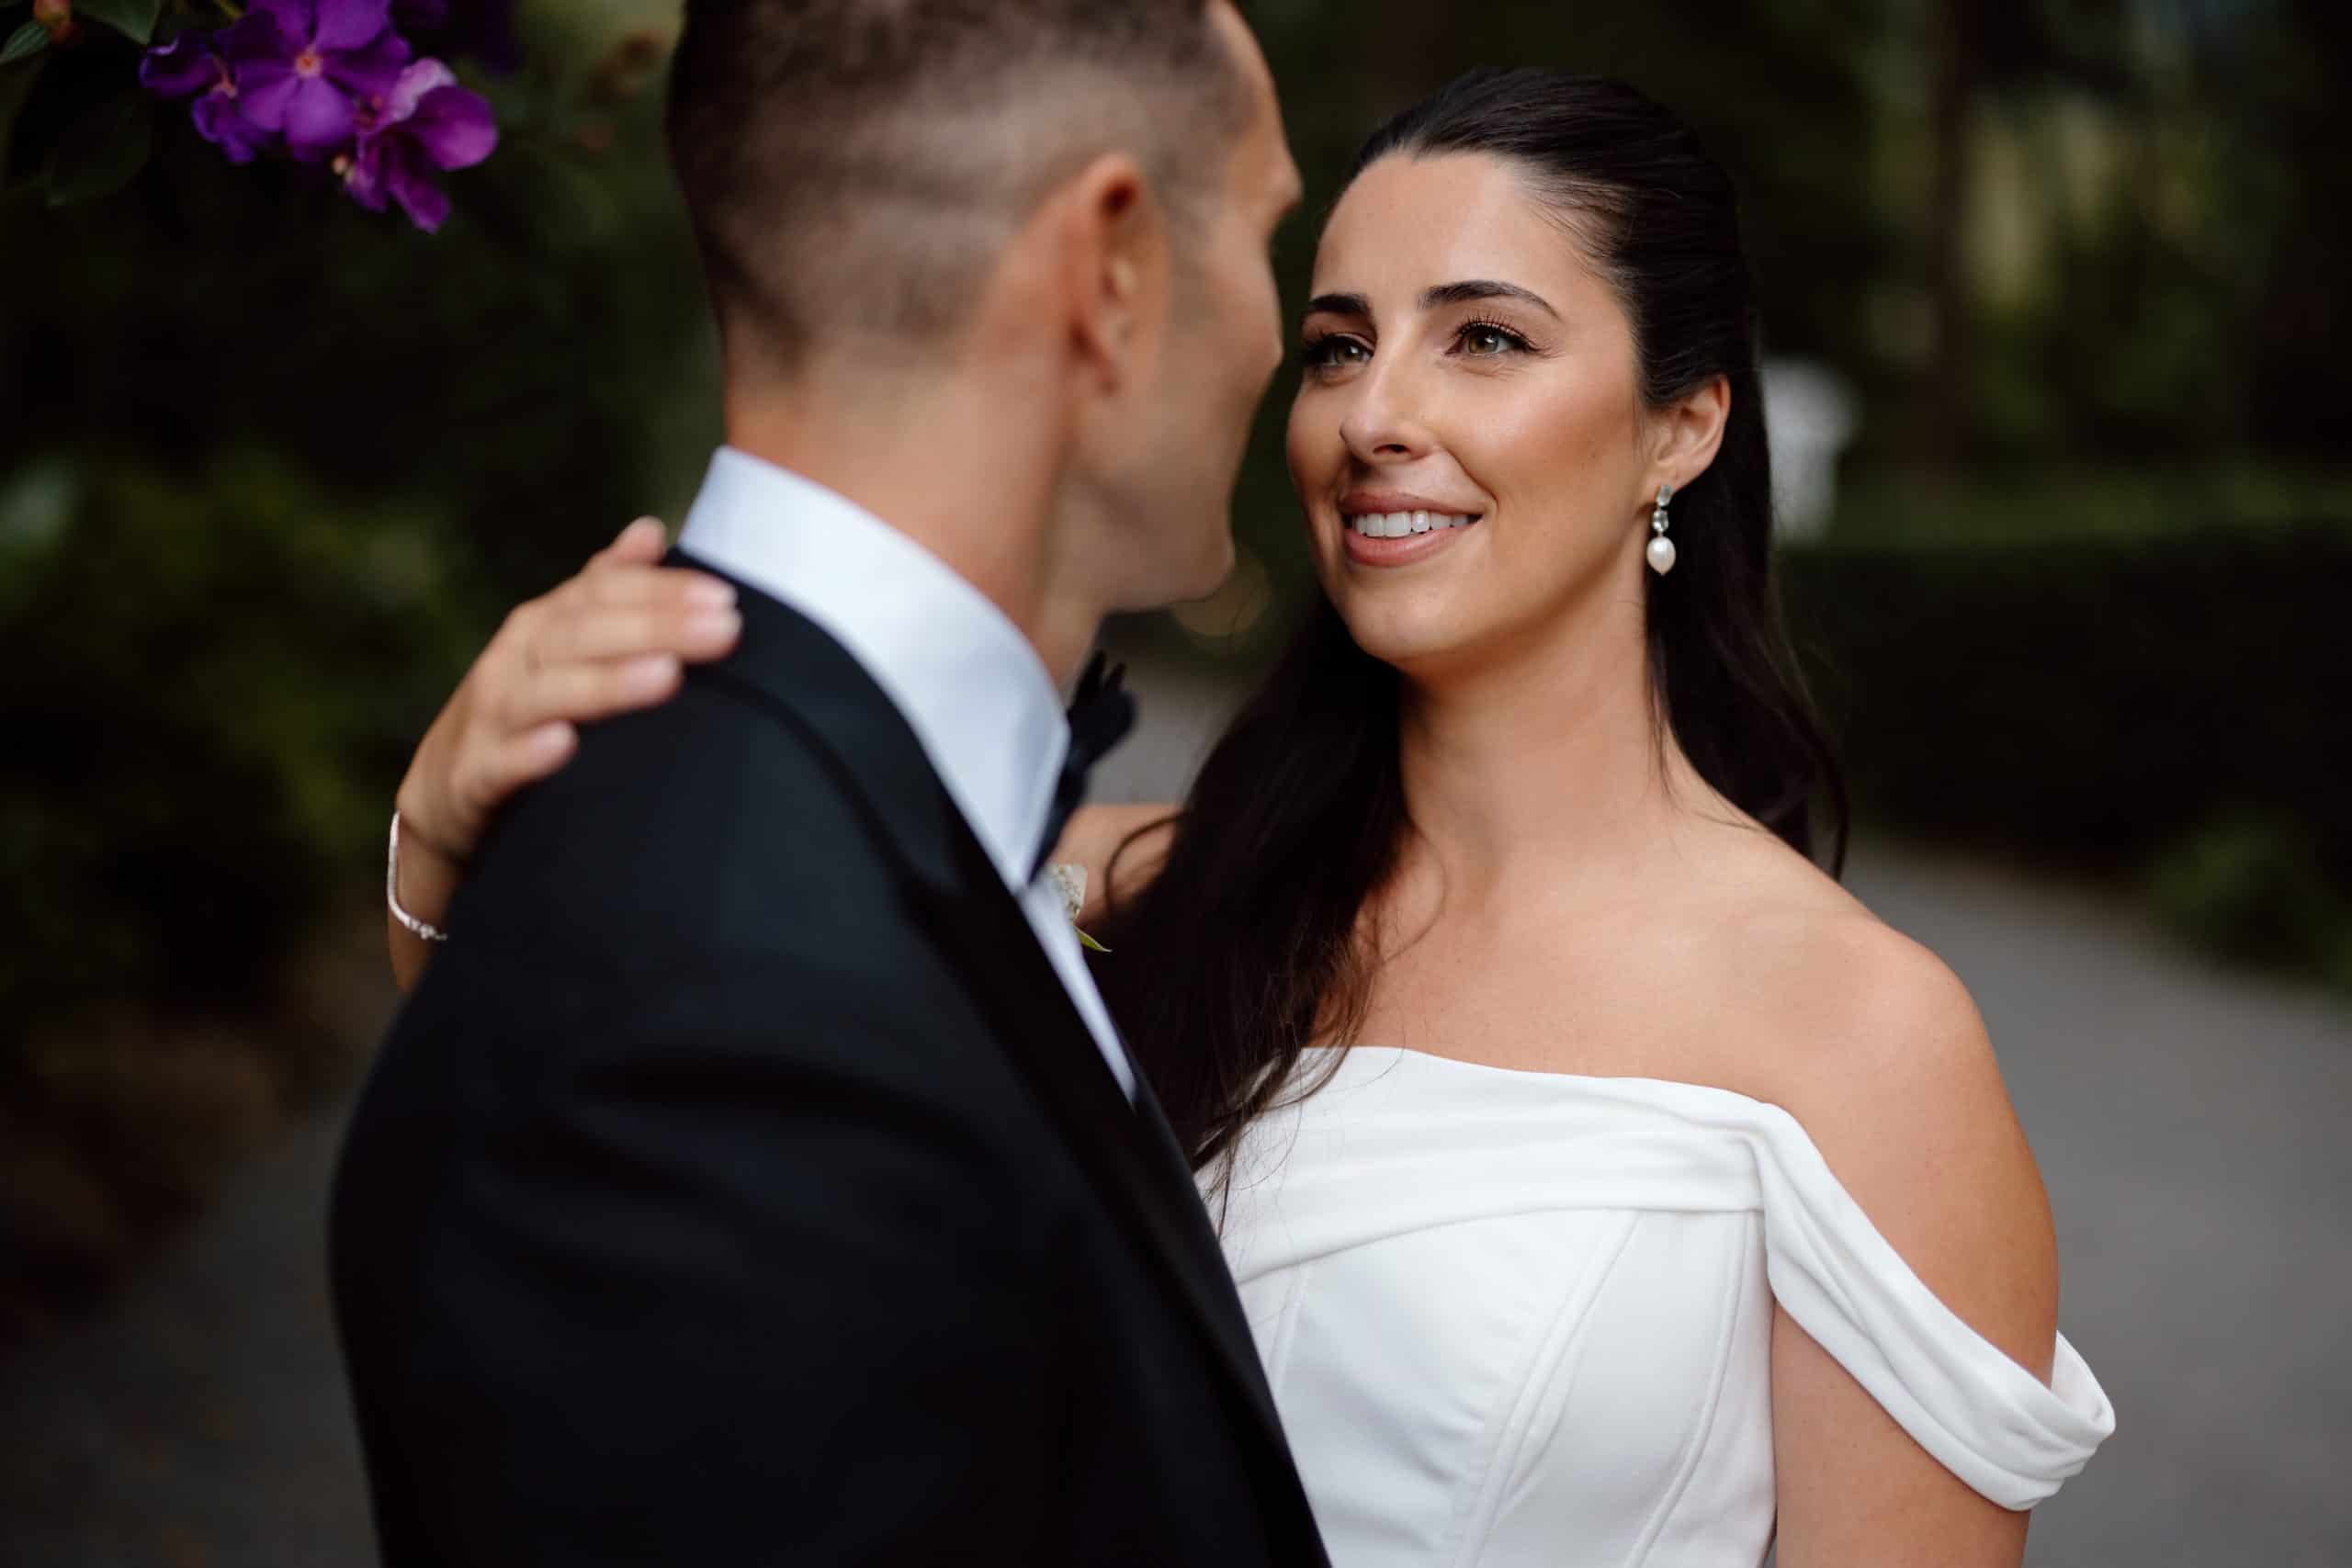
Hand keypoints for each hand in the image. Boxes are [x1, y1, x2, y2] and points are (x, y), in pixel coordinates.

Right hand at [395, 518, 741, 868]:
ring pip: (548, 693)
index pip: (605, 592)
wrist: (448, 786)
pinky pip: (501, 764)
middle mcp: (516, 659)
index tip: (726, 598)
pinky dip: (530, 755)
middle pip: (584, 633)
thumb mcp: (558, 642)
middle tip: (725, 629)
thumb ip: (604, 589)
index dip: (663, 591)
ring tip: (668, 676)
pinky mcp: (474, 776)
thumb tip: (650, 531)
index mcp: (544, 625)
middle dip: (657, 628)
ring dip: (607, 684)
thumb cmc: (523, 705)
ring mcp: (492, 716)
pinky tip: (565, 744)